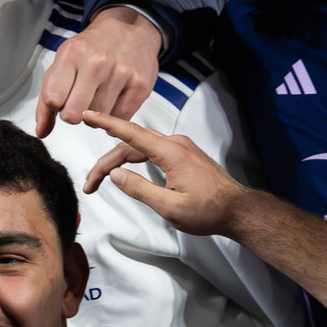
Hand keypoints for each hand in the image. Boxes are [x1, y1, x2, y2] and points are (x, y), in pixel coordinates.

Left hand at [36, 7, 161, 135]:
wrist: (129, 29)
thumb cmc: (92, 49)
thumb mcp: (63, 65)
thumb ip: (46, 101)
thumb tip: (41, 131)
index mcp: (72, 54)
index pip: (52, 99)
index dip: (55, 105)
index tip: (62, 98)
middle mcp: (96, 62)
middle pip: (73, 115)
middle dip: (73, 114)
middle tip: (80, 101)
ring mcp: (120, 73)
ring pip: (97, 120)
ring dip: (95, 115)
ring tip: (99, 95)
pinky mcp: (140, 85)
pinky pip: (119, 119)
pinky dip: (114, 115)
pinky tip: (114, 98)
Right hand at [82, 113, 247, 237]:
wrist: (236, 210)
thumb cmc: (210, 210)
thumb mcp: (170, 207)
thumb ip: (139, 189)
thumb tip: (117, 176)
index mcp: (172, 153)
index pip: (131, 134)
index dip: (107, 123)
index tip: (89, 115)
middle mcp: (176, 145)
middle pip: (131, 144)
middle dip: (106, 161)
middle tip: (90, 182)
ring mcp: (180, 148)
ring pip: (139, 148)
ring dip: (118, 161)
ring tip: (101, 179)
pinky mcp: (182, 155)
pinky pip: (151, 150)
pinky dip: (133, 159)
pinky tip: (124, 168)